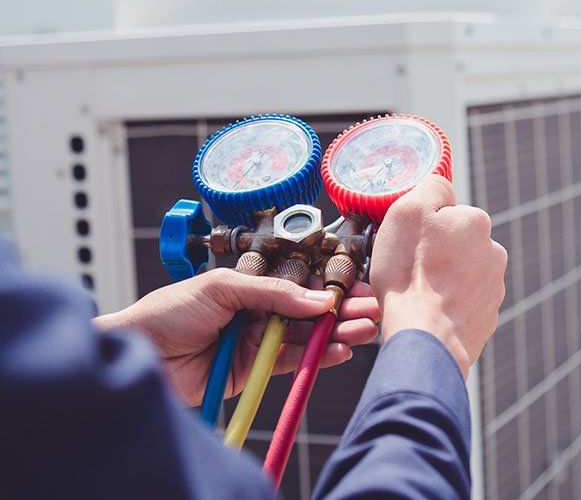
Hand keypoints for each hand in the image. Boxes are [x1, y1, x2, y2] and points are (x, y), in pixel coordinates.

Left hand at [94, 269, 380, 405]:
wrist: (139, 353)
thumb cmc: (167, 312)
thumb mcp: (220, 287)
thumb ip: (272, 292)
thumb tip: (316, 298)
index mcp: (251, 284)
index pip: (299, 282)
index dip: (329, 285)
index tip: (355, 286)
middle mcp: (259, 311)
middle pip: (309, 310)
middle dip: (341, 309)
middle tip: (370, 308)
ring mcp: (260, 340)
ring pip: (308, 336)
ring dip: (337, 332)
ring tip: (364, 330)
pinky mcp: (257, 369)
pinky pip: (295, 362)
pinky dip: (319, 357)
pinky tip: (340, 350)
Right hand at [371, 175, 507, 377]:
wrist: (426, 338)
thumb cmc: (411, 275)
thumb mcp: (407, 212)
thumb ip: (431, 187)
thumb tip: (443, 188)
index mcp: (477, 222)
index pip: (446, 212)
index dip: (422, 226)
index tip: (408, 243)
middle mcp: (494, 251)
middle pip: (455, 243)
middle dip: (435, 253)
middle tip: (409, 269)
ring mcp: (494, 287)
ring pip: (460, 274)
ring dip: (442, 279)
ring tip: (418, 294)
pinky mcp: (488, 317)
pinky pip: (463, 303)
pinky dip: (447, 305)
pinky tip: (429, 312)